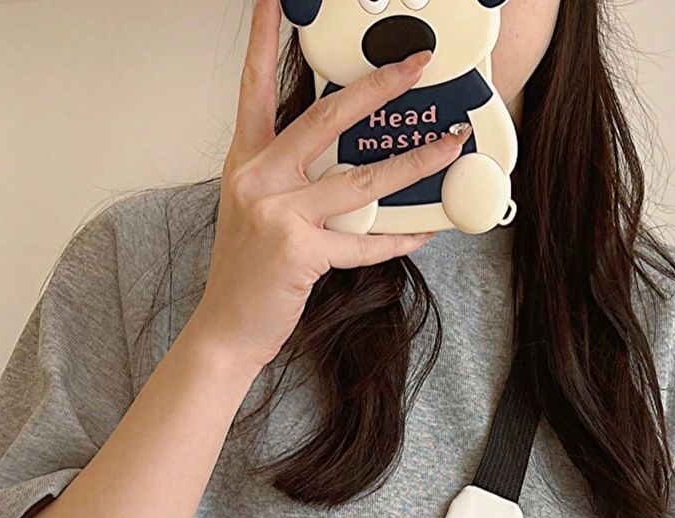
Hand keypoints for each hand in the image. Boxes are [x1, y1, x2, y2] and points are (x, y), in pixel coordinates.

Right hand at [190, 0, 472, 371]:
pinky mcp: (298, 252)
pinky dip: (396, 238)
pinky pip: (361, 242)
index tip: (277, 1)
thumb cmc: (246, 274)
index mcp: (247, 163)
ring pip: (359, 181)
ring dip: (412, 163)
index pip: (254, 88)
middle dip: (378, 88)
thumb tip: (343, 160)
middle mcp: (260, 180)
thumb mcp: (256, 211)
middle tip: (415, 65)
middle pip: (326, 120)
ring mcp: (278, 215)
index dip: (264, 40)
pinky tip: (425, 228)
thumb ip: (290, 178)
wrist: (226, 329)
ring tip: (448, 146)